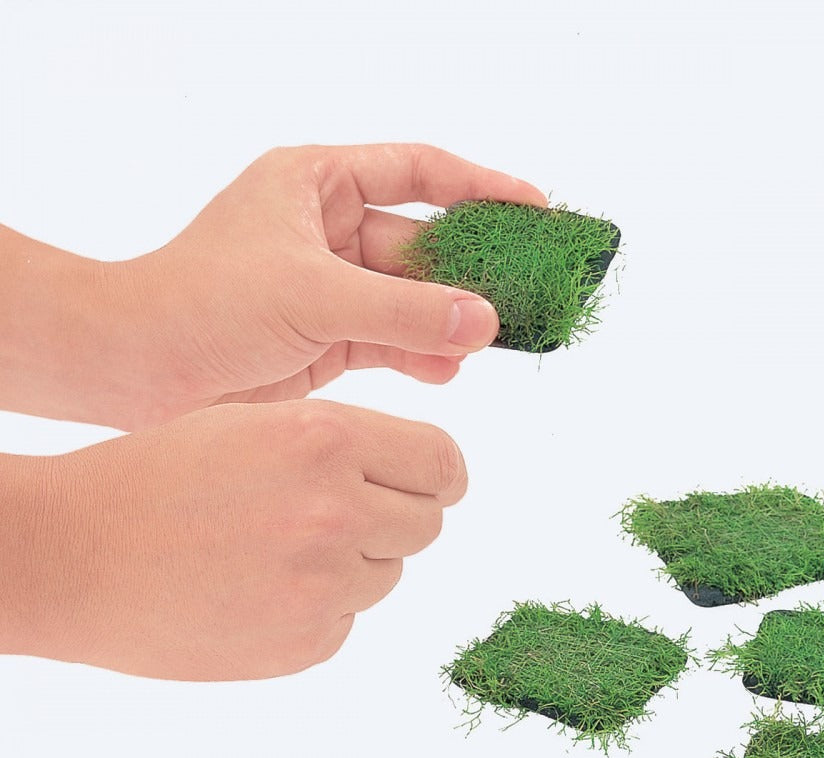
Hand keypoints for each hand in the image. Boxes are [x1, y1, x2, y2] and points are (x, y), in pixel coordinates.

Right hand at [11, 399, 466, 679]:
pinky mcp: (305, 644)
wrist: (76, 557)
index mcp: (325, 440)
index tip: (432, 484)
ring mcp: (322, 586)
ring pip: (388, 574)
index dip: (439, 475)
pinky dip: (320, 608)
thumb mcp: (254, 424)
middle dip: (395, 518)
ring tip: (278, 551)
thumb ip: (344, 445)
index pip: (441, 463)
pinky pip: (348, 619)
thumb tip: (423, 477)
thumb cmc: (157, 478)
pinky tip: (259, 590)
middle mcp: (335, 512)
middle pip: (426, 524)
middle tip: (338, 516)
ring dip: (354, 564)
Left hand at [118, 143, 546, 426]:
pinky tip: (450, 368)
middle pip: (422, 243)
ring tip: (491, 340)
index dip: (479, 186)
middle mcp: (328, 230)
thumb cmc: (203, 303)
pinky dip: (422, 355)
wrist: (139, 369)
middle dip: (470, 270)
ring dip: (449, 320)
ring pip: (411, 298)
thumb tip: (485, 321)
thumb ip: (405, 311)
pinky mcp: (328, 339)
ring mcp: (331, 287)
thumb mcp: (314, 295)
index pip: (418, 171)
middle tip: (525, 290)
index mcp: (317, 183)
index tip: (533, 207)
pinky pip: (393, 341)